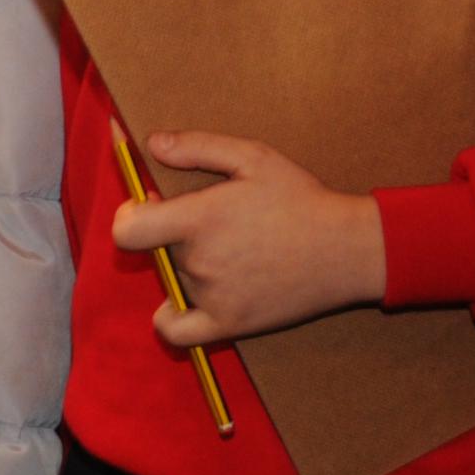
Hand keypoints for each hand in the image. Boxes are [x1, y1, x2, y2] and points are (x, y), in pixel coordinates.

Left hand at [123, 132, 389, 342]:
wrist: (347, 250)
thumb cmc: (301, 199)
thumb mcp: (254, 157)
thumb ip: (197, 147)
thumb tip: (152, 143)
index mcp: (198, 220)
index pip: (127, 230)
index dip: (129, 216)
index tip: (148, 207)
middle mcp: (199, 262)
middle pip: (160, 249)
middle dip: (174, 233)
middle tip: (215, 222)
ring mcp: (212, 297)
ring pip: (176, 279)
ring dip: (189, 266)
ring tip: (232, 250)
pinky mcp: (228, 325)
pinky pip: (176, 331)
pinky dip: (170, 319)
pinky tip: (181, 303)